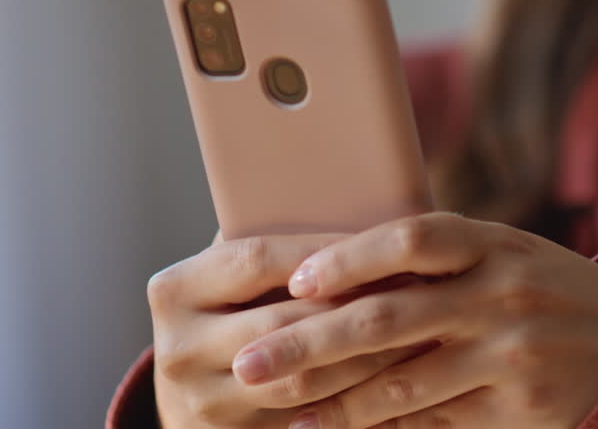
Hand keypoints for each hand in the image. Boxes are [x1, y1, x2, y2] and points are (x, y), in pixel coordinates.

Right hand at [148, 232, 425, 427]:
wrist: (195, 394)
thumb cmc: (233, 310)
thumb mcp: (233, 274)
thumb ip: (269, 242)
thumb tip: (347, 191)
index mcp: (173, 290)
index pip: (258, 259)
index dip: (324, 251)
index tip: (382, 240)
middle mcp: (176, 350)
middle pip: (284, 323)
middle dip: (358, 307)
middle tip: (419, 289)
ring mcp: (200, 405)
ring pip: (303, 382)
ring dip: (370, 360)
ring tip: (423, 334)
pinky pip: (308, 421)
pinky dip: (358, 402)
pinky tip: (398, 380)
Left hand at [230, 213, 597, 428]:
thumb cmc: (543, 286)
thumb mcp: (503, 251)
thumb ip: (435, 256)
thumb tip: (329, 263)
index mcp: (493, 243)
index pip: (413, 240)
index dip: (350, 257)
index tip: (293, 277)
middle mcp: (501, 296)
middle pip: (388, 319)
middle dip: (308, 343)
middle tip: (246, 362)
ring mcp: (509, 357)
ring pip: (401, 382)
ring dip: (329, 399)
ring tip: (274, 404)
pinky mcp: (518, 410)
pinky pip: (433, 421)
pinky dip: (377, 426)